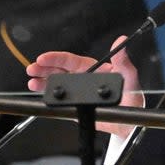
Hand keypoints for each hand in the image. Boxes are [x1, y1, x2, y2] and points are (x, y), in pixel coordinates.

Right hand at [26, 37, 144, 136]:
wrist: (130, 123)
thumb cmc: (132, 98)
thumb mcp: (129, 77)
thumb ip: (123, 61)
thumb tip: (122, 41)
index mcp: (93, 69)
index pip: (71, 61)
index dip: (56, 58)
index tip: (44, 58)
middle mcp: (83, 79)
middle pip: (59, 71)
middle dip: (44, 69)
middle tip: (32, 69)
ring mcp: (78, 93)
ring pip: (56, 85)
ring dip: (43, 83)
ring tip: (32, 83)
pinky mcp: (76, 107)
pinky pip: (60, 101)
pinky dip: (49, 98)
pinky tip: (40, 95)